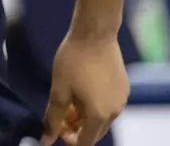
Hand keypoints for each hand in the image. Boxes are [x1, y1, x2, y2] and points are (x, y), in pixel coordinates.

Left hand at [42, 31, 128, 145]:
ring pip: (101, 120)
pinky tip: (82, 89)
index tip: (56, 124)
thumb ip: (52, 117)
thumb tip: (45, 140)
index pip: (85, 142)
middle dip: (75, 128)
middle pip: (94, 132)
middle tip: (59, 111)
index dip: (68, 138)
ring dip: (84, 117)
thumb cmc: (73, 61)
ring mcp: (122, 101)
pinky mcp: (124, 89)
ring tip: (69, 98)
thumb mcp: (59, 89)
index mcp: (99, 116)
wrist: (95, 34)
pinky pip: (108, 106)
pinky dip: (94, 106)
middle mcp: (115, 113)